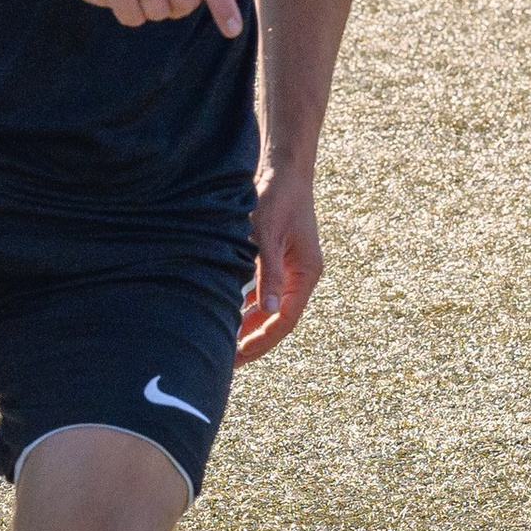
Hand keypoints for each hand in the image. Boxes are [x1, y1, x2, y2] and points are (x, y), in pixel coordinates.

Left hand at [237, 162, 321, 363]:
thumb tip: (268, 309)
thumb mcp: (269, 235)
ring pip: (269, 308)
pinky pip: (262, 292)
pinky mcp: (276, 260)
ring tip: (224, 344)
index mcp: (306, 273)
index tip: (239, 355)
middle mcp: (300, 275)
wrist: (283, 169)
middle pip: (278, 319)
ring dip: (248, 326)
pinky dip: (245, 306)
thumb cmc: (277, 197)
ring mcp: (289, 269)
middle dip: (254, 340)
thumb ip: (267, 272)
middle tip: (227, 361)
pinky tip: (226, 315)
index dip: (263, 340)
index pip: (286, 319)